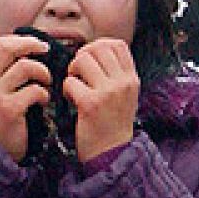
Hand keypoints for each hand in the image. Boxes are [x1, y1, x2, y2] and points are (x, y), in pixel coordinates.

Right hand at [0, 34, 52, 162]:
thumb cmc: (1, 122)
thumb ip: (3, 74)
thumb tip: (26, 51)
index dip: (19, 39)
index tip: (34, 45)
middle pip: (8, 47)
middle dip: (31, 45)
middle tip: (46, 51)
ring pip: (25, 66)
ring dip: (43, 72)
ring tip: (46, 83)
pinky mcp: (8, 109)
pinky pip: (34, 89)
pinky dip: (44, 94)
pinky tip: (43, 102)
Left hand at [63, 38, 138, 162]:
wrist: (112, 153)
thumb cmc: (112, 123)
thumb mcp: (125, 95)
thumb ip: (115, 74)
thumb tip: (94, 50)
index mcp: (132, 78)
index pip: (117, 44)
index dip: (98, 46)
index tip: (90, 60)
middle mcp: (123, 82)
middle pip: (97, 48)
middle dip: (81, 57)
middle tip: (78, 74)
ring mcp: (108, 92)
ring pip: (82, 60)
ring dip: (72, 72)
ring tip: (76, 88)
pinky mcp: (91, 104)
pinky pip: (70, 82)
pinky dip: (66, 90)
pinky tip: (72, 101)